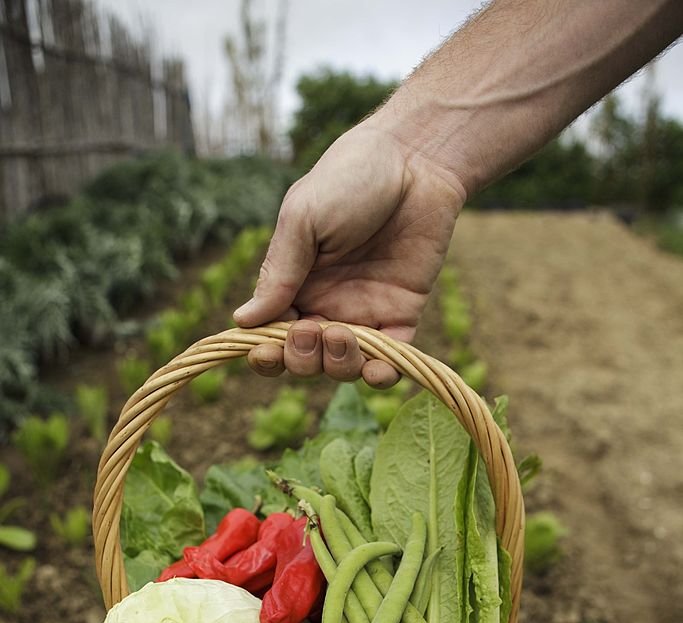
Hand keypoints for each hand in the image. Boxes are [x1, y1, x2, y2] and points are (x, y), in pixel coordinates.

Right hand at [233, 117, 464, 387]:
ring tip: (342, 334)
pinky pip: (390, 362)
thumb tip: (243, 323)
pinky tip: (378, 369)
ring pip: (343, 367)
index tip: (264, 351)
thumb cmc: (350, 178)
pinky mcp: (402, 315)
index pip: (271, 336)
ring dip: (337, 364)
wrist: (414, 161)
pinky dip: (382, 376)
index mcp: (293, 284)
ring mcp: (364, 314)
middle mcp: (326, 306)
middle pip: (304, 359)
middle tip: (310, 331)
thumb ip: (278, 272)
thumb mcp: (303, 218)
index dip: (265, 354)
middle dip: (300, 358)